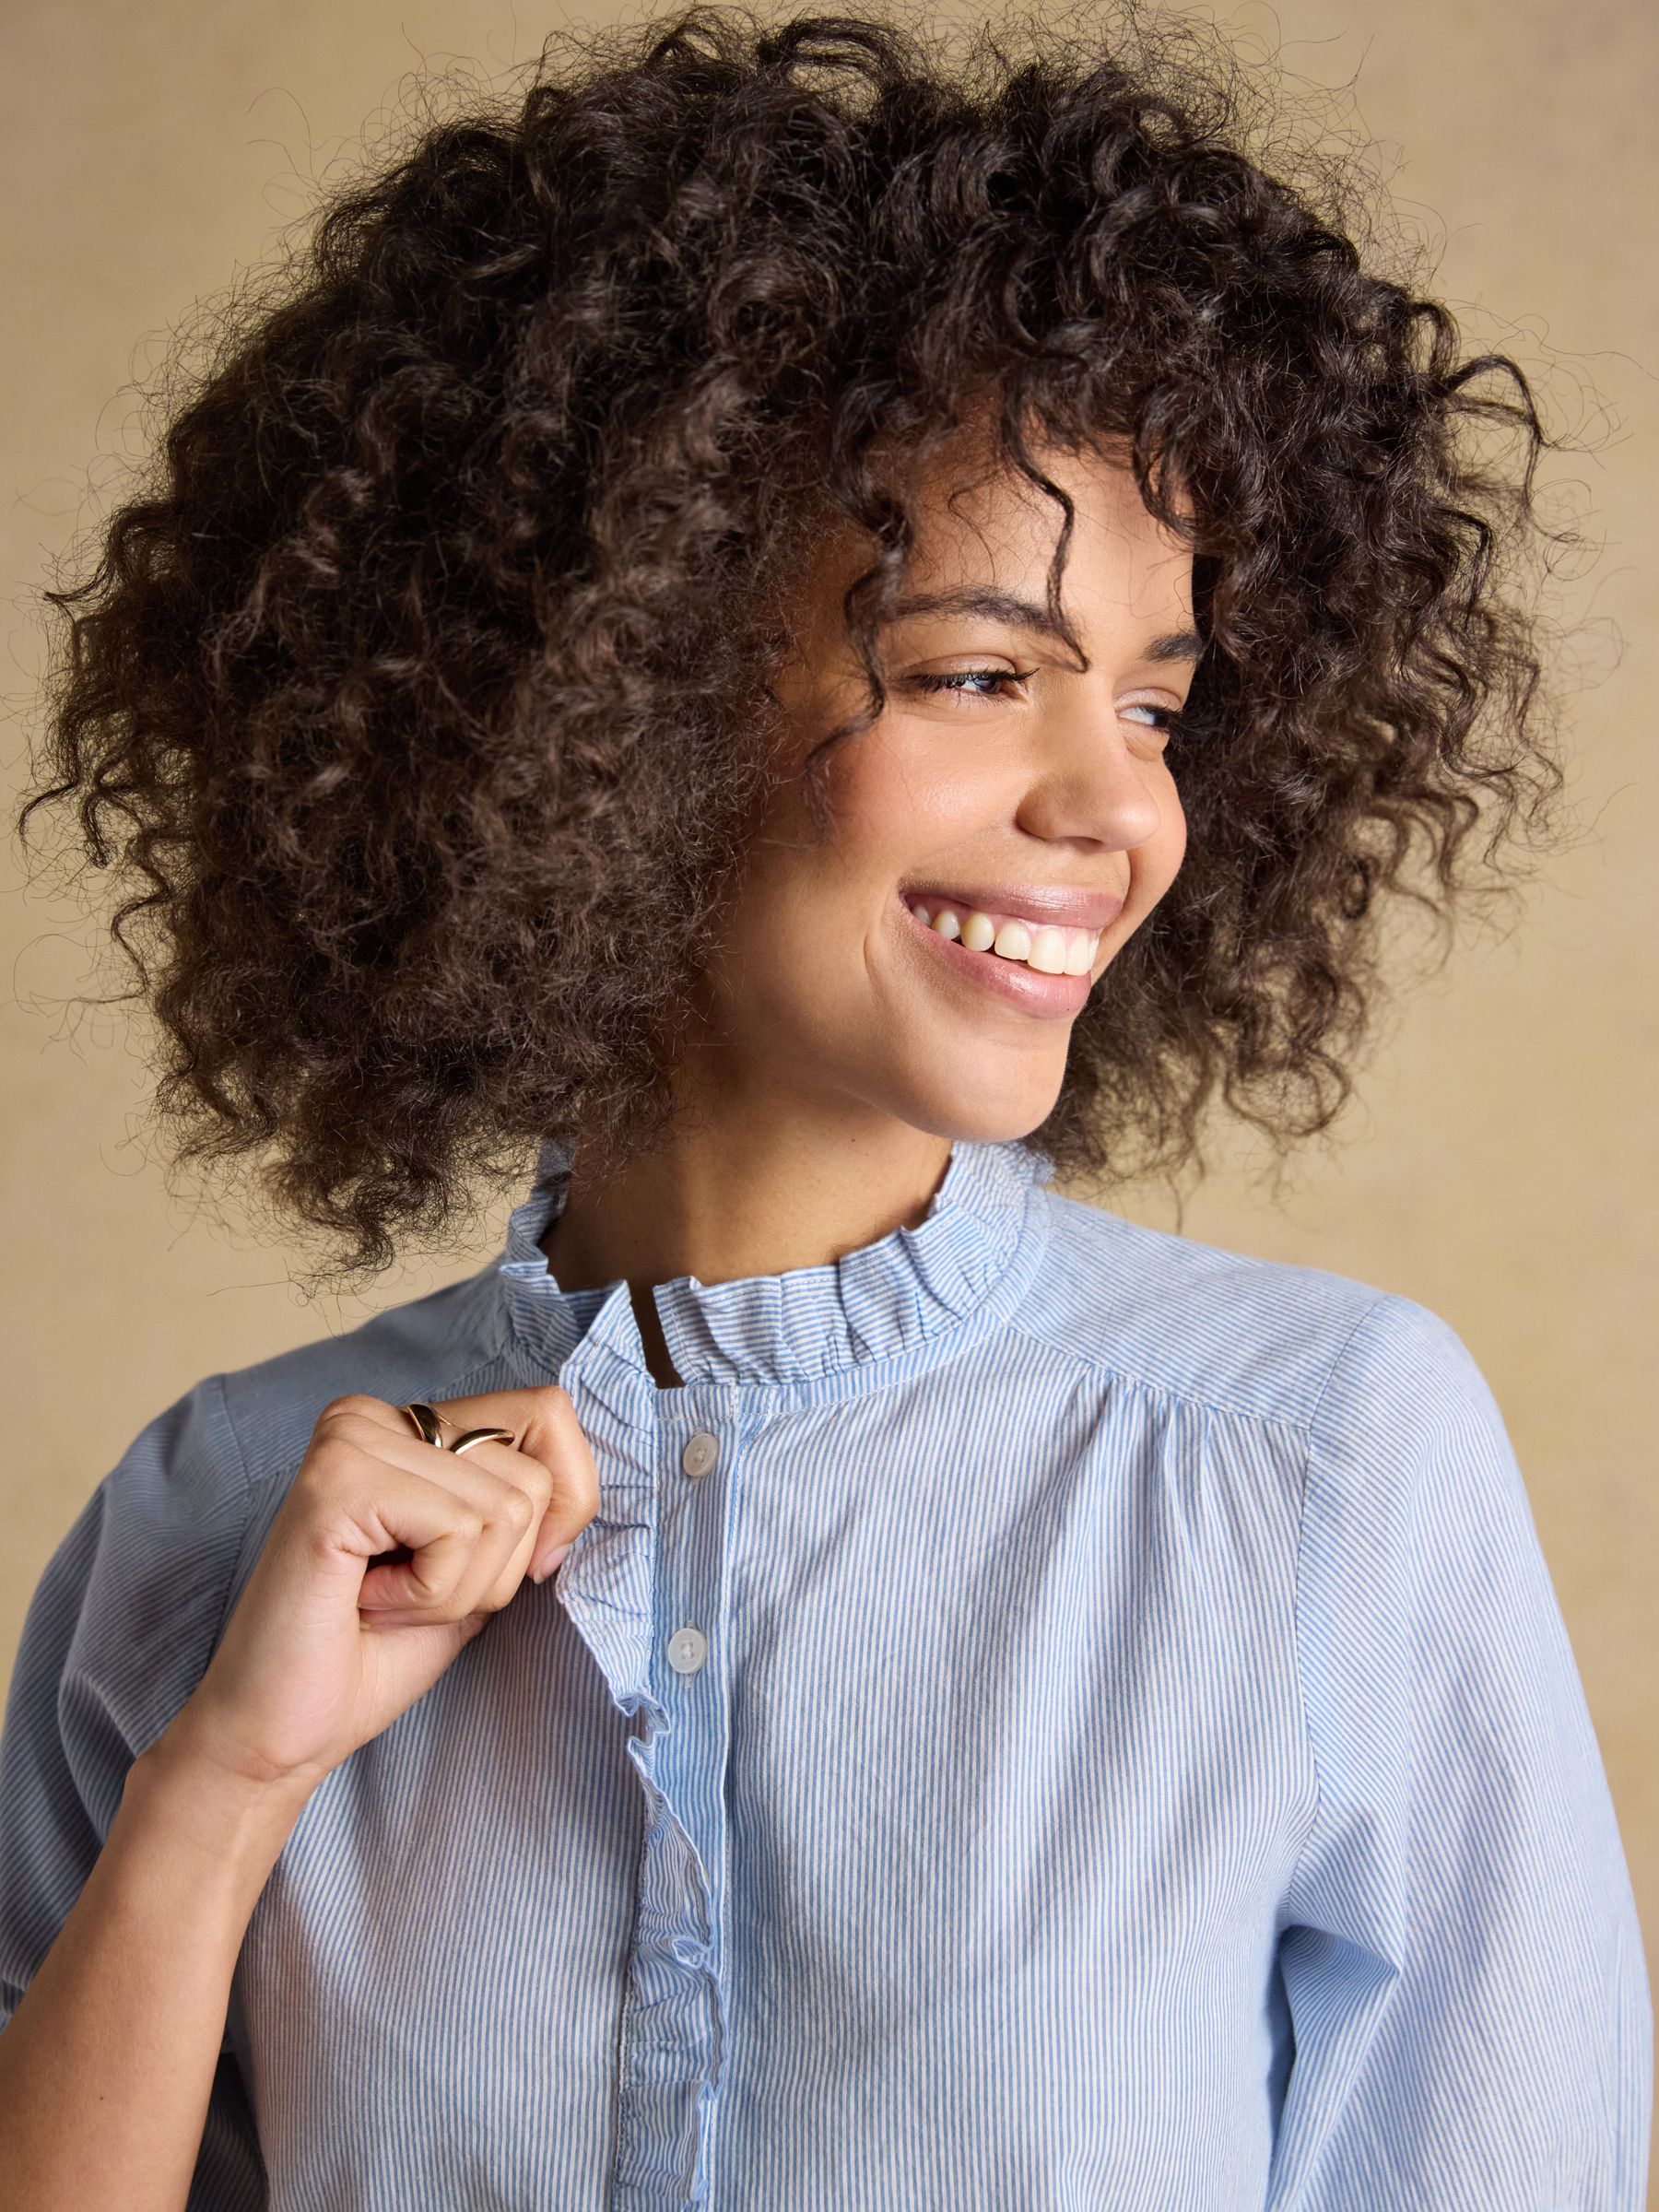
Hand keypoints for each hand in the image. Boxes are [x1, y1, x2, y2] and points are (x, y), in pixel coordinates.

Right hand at [160, 1387, 599, 1800]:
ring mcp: (350, 1439)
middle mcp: (373, 1414)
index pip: (550, 1412)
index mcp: (407, 1425)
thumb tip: (586, 1483)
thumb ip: (526, 1511)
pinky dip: (433, 1593)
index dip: (565, 1503)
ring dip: (461, 1589)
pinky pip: (460, 1530)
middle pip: (534, 1473)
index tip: (512, 1569)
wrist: (277, 1735)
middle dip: (499, 1567)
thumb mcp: (479, 1569)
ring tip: (387, 1601)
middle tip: (413, 1596)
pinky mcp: (337, 1481)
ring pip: (505, 1508)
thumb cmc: (372, 1656)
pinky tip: (369, 1602)